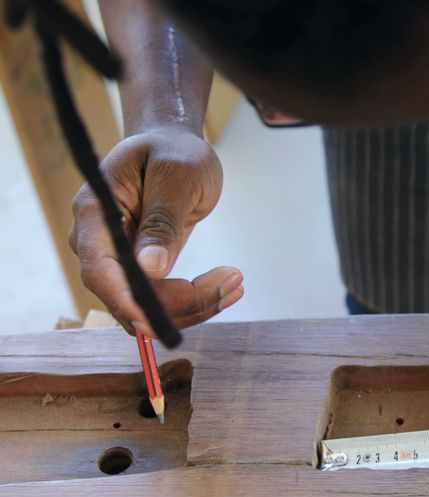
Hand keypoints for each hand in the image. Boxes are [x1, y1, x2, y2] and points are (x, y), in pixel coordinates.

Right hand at [69, 128, 242, 335]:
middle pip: (126, 299)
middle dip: (180, 303)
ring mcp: (116, 261)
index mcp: (95, 214)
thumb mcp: (176, 176)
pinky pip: (161, 302)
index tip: (165, 318)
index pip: (100, 272)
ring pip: (146, 309)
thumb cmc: (172, 151)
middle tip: (233, 280)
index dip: (129, 302)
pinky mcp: (139, 272)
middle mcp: (97, 244)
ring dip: (194, 306)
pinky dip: (194, 302)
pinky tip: (226, 287)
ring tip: (236, 281)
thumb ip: (162, 220)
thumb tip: (149, 268)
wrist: (170, 148)